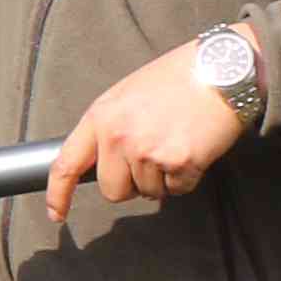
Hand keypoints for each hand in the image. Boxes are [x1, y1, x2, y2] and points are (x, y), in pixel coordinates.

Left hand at [36, 37, 252, 227]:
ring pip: (148, 192)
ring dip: (163, 178)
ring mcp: (148, 151)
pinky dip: (187, 177)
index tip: (57, 214)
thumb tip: (104, 162)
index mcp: (100, 116)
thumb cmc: (177, 78)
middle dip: (131, 184)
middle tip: (152, 157)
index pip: (67, 163)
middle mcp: (118, 136)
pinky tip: (193, 148)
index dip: (59, 194)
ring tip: (176, 142)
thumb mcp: (127, 95)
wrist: (222, 67)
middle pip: (113, 190)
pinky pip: (177, 189)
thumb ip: (110, 128)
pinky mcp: (179, 162)